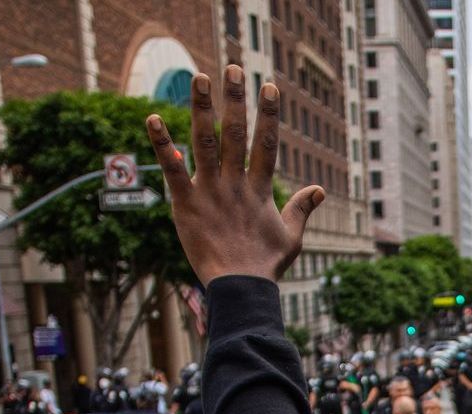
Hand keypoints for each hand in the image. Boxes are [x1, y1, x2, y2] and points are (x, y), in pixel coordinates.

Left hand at [148, 65, 325, 283]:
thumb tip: (319, 190)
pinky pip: (172, 170)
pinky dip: (162, 144)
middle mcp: (235, 184)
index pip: (266, 144)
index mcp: (259, 190)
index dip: (268, 115)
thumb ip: (301, 209)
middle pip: (236, 133)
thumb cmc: (265, 265)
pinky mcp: (186, 204)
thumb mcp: (291, 237)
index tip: (269, 87)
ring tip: (200, 78)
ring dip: (202, 109)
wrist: (240, 288)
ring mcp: (210, 191)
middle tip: (232, 68)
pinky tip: (153, 119)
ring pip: (206, 142)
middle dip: (235, 99)